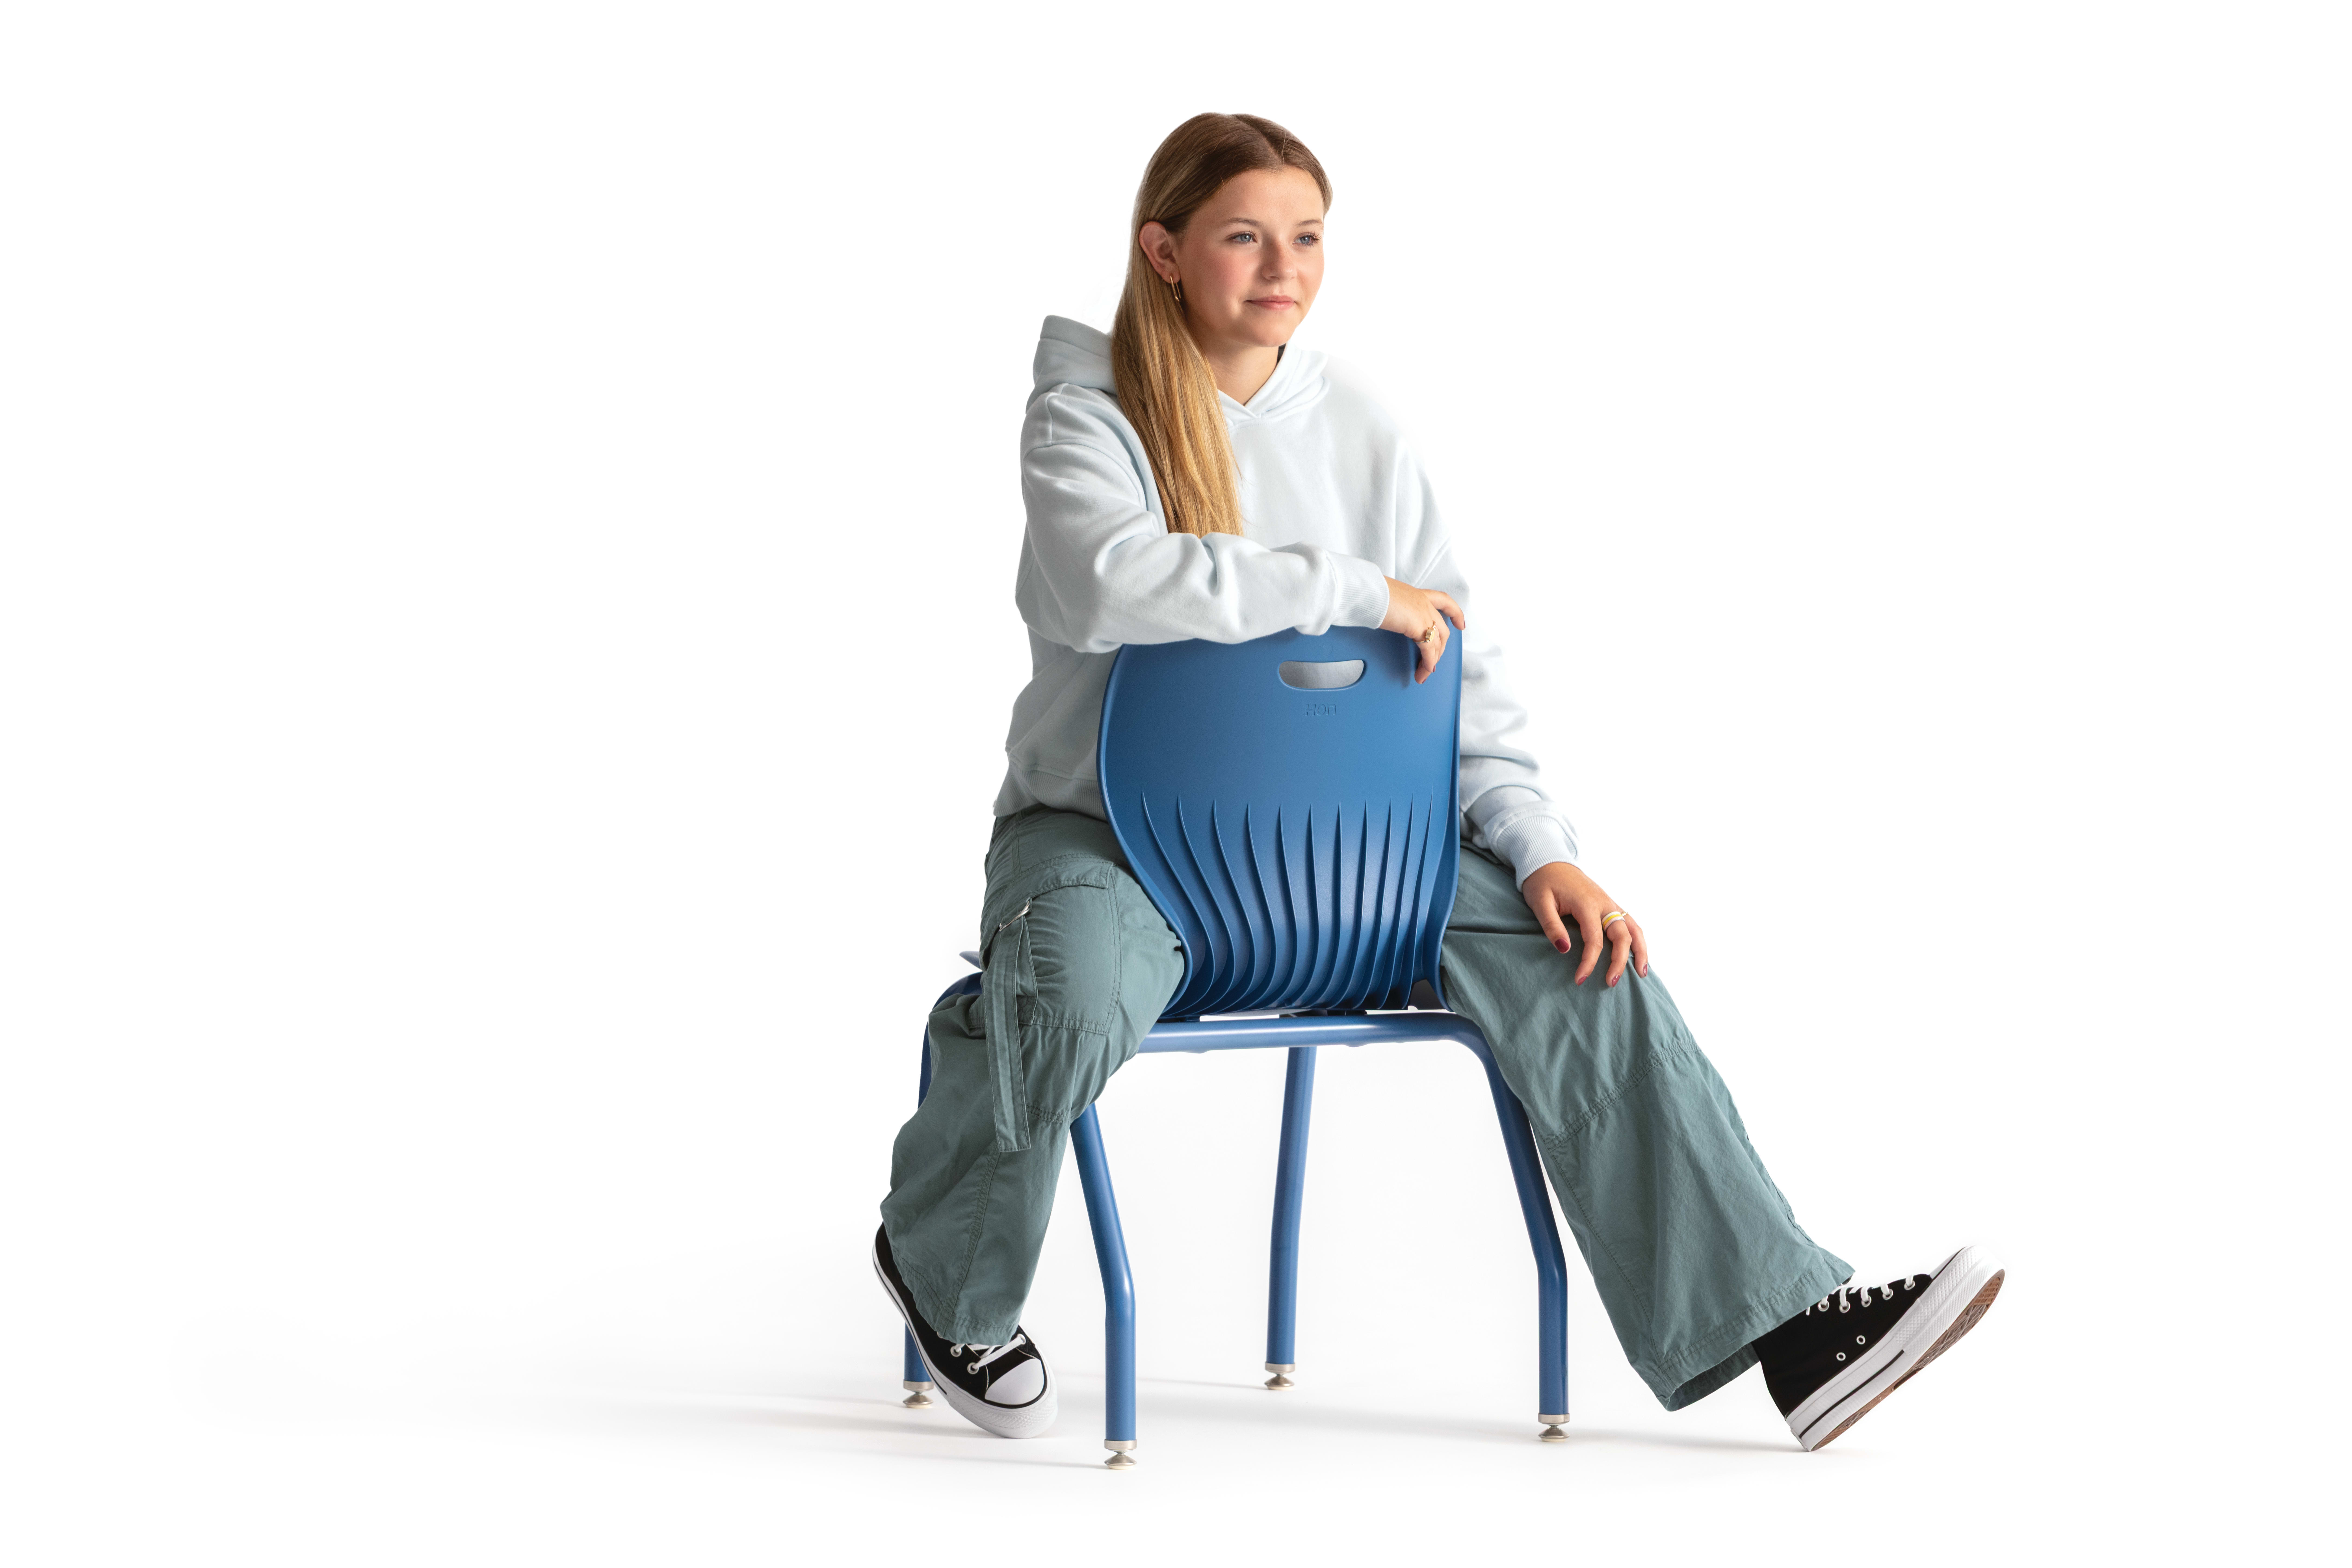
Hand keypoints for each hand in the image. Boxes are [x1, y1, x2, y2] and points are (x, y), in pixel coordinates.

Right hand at [1381, 578, 1465, 682]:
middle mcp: (1424, 603)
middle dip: (1440, 649)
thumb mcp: (1387, 599)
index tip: (1460, 624)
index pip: (1444, 601)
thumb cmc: (1371, 593)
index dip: (1455, 613)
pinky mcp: (1420, 627)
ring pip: (1437, 642)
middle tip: (1434, 662)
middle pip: (1443, 630)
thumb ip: (1393, 607)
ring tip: (1424, 674)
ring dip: (1432, 661)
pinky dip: (1428, 663)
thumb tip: (1385, 615)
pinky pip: (1429, 650)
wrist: (1369, 592)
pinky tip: (1424, 671)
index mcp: (1417, 595)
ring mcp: (1425, 614)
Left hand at [1520, 862, 1648, 986]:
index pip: (1594, 940)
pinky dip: (1637, 939)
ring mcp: (1609, 903)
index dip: (1589, 962)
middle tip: (1611, 983)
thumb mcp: (1540, 903)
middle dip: (1619, 961)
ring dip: (1639, 950)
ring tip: (1641, 973)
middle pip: (1621, 936)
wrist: (1549, 861)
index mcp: (1587, 903)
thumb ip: (1552, 926)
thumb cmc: (1542, 883)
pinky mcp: (1609, 904)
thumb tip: (1564, 949)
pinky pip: (1629, 923)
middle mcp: (1604, 903)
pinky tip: (1638, 955)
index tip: (1580, 979)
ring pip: (1633, 928)